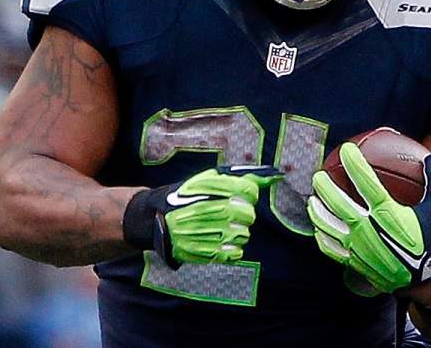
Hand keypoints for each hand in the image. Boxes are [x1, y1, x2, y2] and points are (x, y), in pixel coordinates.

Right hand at [123, 165, 281, 266]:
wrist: (155, 218)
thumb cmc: (188, 196)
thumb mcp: (211, 180)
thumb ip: (244, 178)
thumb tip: (275, 176)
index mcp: (210, 188)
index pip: (249, 190)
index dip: (249, 194)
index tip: (240, 196)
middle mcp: (209, 209)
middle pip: (248, 215)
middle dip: (244, 215)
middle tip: (230, 214)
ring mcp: (205, 232)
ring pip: (243, 235)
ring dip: (238, 232)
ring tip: (223, 228)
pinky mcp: (202, 251)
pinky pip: (234, 253)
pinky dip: (233, 249)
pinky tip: (222, 241)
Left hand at [307, 143, 430, 293]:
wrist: (430, 280)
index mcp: (387, 213)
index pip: (365, 182)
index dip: (354, 163)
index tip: (346, 149)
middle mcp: (368, 228)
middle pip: (338, 204)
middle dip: (325, 187)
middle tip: (318, 176)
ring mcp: (359, 247)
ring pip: (329, 227)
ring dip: (318, 212)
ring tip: (312, 201)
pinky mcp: (356, 262)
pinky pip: (332, 250)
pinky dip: (323, 239)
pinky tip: (319, 231)